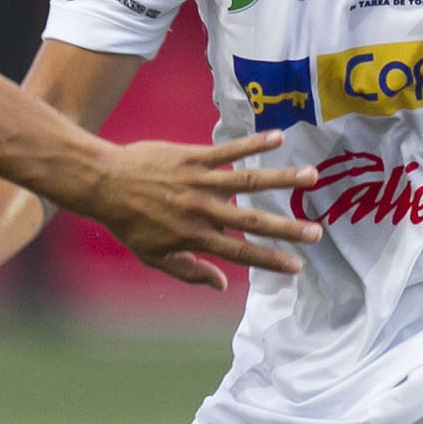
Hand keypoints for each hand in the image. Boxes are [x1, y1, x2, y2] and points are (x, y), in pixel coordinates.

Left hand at [83, 131, 321, 287]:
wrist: (104, 183)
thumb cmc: (128, 222)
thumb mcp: (153, 256)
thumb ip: (189, 271)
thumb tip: (222, 285)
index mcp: (195, 237)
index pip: (240, 253)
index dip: (270, 261)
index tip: (298, 266)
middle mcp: (202, 211)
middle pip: (252, 221)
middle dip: (287, 228)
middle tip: (318, 233)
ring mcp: (199, 182)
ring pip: (248, 181)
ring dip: (282, 179)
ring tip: (312, 176)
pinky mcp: (193, 157)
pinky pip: (228, 150)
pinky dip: (254, 143)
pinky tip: (279, 138)